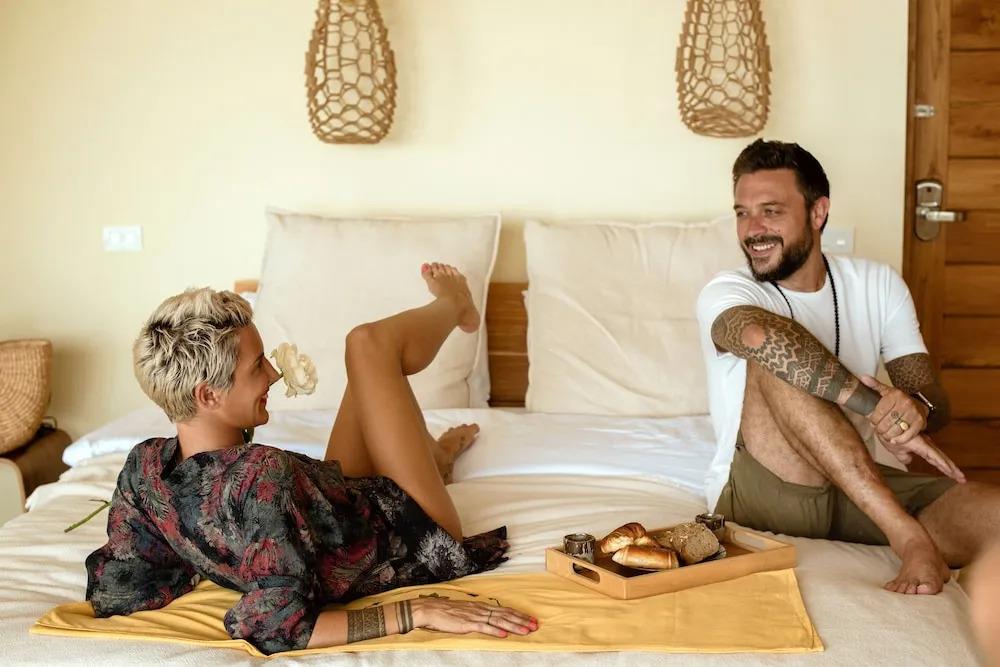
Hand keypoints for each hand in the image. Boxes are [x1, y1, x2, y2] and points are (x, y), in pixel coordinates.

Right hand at [411, 597, 537, 637]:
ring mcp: (475, 616)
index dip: (518, 615)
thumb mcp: (467, 611)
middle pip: (505, 615)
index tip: (530, 619)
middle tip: (535, 625)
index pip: (504, 610)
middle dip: (521, 620)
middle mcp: (481, 609)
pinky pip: (484, 627)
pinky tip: (504, 634)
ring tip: (525, 630)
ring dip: (513, 626)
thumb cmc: (448, 612)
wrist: (432, 610)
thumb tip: (490, 619)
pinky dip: (495, 631)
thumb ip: (479, 614)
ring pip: (499, 621)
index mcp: (482, 606)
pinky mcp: (468, 624)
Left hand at [860, 375, 927, 444]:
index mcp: (895, 395)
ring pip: (896, 429)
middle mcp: (905, 403)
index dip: (874, 420)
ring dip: (888, 435)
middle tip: (878, 430)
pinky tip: (894, 439)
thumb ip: (874, 385)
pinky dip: (899, 439)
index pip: (879, 411)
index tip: (872, 422)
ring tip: (885, 434)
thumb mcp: (886, 391)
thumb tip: (863, 378)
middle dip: (880, 429)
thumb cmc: (898, 400)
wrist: (917, 404)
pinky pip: (908, 435)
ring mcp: (914, 413)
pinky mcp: (920, 422)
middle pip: (887, 422)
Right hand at [875, 430, 965, 483]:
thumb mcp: (896, 449)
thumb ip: (903, 455)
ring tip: (959, 477)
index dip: (946, 468)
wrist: (883, 429)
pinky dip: (942, 462)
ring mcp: (924, 445)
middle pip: (942, 460)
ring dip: (950, 468)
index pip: (936, 460)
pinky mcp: (920, 445)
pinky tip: (948, 468)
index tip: (955, 477)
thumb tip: (909, 460)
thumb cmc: (890, 436)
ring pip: (941, 458)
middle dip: (952, 470)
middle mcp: (926, 446)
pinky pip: (933, 456)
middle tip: (962, 479)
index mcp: (922, 448)